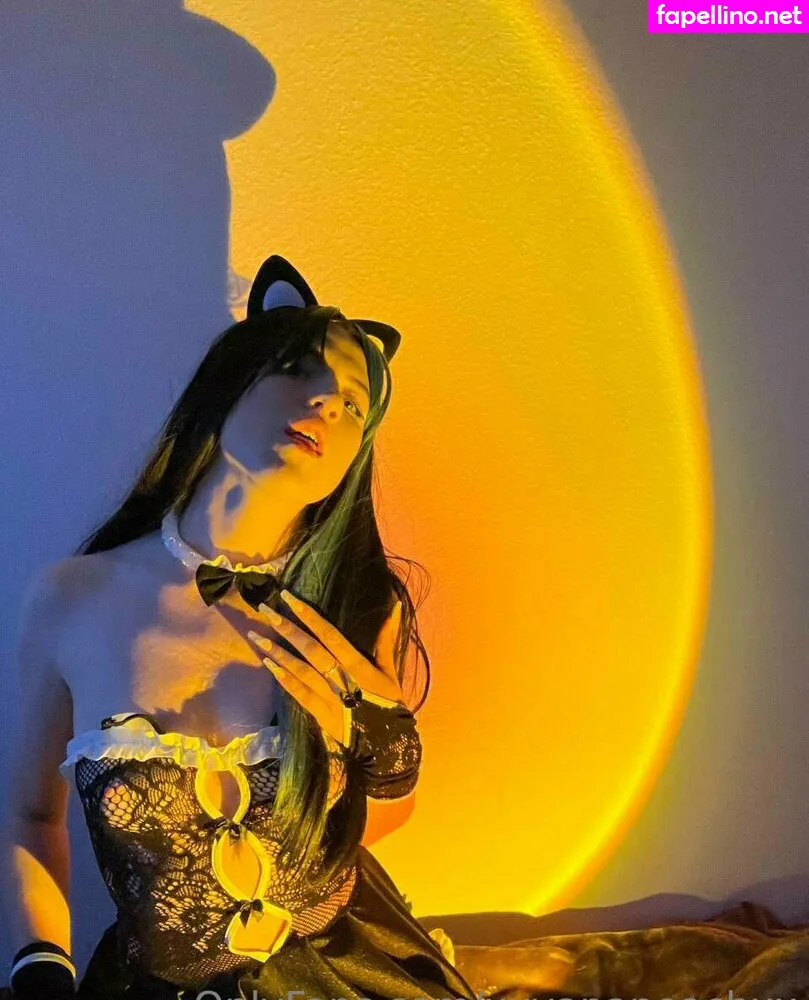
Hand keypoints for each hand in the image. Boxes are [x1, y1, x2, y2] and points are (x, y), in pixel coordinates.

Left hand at [246, 590, 404, 744]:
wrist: (388, 745)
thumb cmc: (389, 704)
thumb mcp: (391, 672)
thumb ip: (387, 640)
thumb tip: (395, 608)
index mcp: (359, 665)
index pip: (330, 635)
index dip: (310, 615)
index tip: (290, 598)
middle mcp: (341, 678)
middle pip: (310, 650)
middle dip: (286, 628)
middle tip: (265, 610)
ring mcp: (328, 697)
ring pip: (300, 670)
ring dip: (277, 652)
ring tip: (257, 636)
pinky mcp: (320, 714)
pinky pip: (298, 694)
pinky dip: (283, 678)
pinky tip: (268, 664)